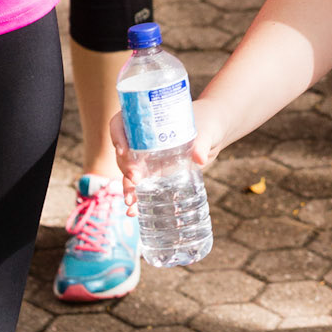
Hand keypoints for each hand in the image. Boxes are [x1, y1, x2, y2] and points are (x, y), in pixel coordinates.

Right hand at [112, 95, 225, 209]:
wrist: (214, 133)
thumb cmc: (208, 123)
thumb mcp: (206, 130)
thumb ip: (202, 142)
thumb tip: (201, 159)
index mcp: (148, 120)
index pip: (121, 123)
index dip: (117, 135)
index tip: (123, 150)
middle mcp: (143, 139)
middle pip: (123, 151)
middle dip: (125, 166)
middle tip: (135, 178)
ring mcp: (148, 158)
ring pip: (128, 171)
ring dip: (126, 186)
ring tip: (130, 202)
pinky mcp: (155, 173)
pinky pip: (140, 185)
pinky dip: (136, 197)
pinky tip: (133, 211)